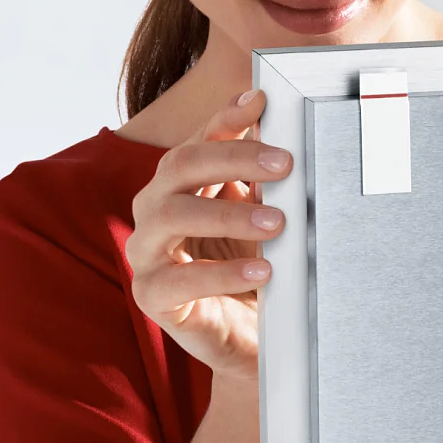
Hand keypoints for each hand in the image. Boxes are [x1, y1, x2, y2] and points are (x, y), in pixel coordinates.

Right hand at [125, 89, 291, 383]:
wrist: (253, 340)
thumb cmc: (257, 271)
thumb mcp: (267, 219)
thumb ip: (269, 180)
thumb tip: (295, 129)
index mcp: (180, 184)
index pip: (198, 139)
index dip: (226, 119)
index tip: (263, 102)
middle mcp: (155, 209)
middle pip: (180, 165)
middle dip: (234, 158)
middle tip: (286, 164)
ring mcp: (147, 252)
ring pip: (172, 214)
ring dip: (228, 213)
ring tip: (278, 222)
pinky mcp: (151, 296)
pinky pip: (177, 280)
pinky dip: (221, 273)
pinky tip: (262, 272)